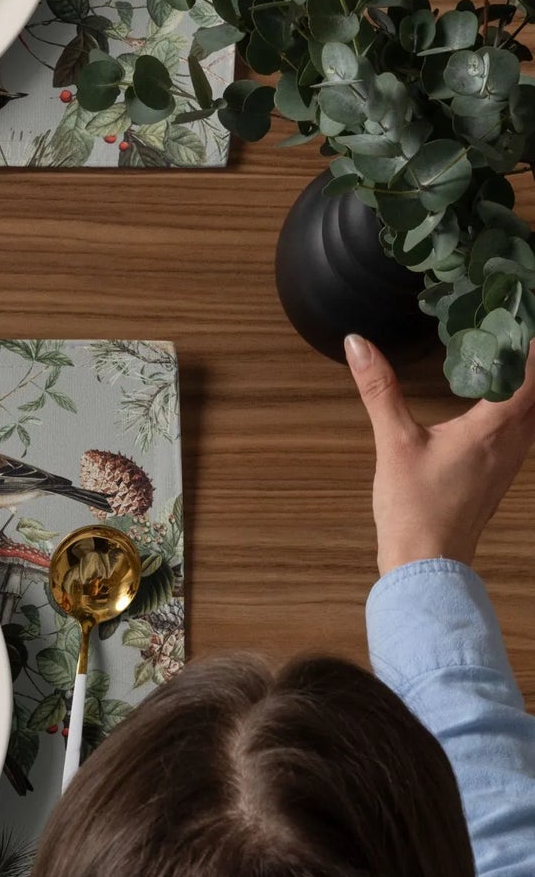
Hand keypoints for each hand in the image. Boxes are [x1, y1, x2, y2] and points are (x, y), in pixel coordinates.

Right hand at [345, 335, 534, 574]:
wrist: (427, 563)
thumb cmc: (415, 508)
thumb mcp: (393, 443)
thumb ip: (379, 390)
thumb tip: (358, 344)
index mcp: (495, 426)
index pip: (532, 370)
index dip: (530, 340)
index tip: (517, 313)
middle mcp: (514, 440)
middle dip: (530, 359)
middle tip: (511, 329)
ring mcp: (512, 459)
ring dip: (529, 383)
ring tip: (509, 356)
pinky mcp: (501, 474)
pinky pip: (525, 429)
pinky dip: (521, 406)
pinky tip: (497, 402)